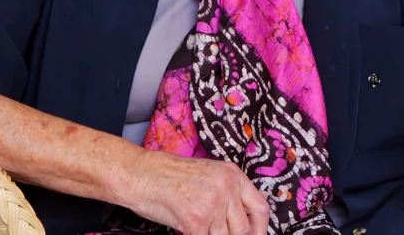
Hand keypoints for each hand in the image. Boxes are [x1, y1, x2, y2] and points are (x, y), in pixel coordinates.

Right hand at [128, 150, 269, 234]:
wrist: (143, 174)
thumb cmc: (172, 176)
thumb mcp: (211, 174)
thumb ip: (231, 192)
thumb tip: (251, 213)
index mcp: (233, 175)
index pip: (260, 208)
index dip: (260, 229)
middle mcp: (227, 187)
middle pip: (244, 228)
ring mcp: (212, 204)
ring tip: (204, 231)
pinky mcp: (195, 220)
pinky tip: (191, 233)